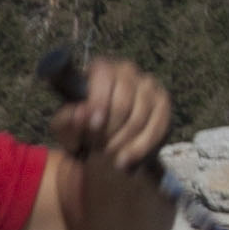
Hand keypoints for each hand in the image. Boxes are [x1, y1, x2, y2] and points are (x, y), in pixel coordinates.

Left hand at [47, 52, 172, 172]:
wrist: (104, 140)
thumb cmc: (80, 126)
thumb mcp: (65, 125)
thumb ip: (67, 120)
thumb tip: (80, 114)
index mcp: (101, 67)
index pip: (104, 77)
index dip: (99, 102)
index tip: (93, 126)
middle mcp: (127, 70)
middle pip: (123, 102)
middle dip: (108, 130)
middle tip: (96, 147)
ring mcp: (149, 85)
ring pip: (139, 118)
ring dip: (122, 142)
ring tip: (108, 154)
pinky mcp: (163, 104)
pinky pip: (156, 128)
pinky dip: (140, 148)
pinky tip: (125, 161)